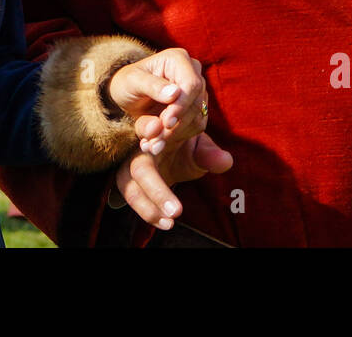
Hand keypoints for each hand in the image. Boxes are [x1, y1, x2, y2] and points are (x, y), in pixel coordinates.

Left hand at [106, 47, 206, 155]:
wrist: (128, 96)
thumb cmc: (127, 83)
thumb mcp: (132, 81)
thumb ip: (151, 86)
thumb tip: (175, 93)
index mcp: (178, 59)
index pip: (191, 85)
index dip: (181, 106)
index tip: (166, 123)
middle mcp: (192, 72)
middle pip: (195, 104)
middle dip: (175, 125)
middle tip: (154, 141)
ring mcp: (197, 91)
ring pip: (196, 119)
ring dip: (173, 135)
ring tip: (151, 144)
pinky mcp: (197, 109)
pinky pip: (194, 128)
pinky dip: (176, 138)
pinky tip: (157, 142)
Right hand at [114, 133, 233, 230]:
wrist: (169, 152)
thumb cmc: (184, 146)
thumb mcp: (199, 148)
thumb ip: (209, 154)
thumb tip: (226, 161)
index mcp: (154, 131)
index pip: (147, 129)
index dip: (151, 134)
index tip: (162, 144)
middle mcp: (135, 149)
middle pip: (139, 168)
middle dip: (157, 190)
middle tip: (177, 211)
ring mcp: (128, 166)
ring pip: (128, 186)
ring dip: (149, 207)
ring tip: (170, 221)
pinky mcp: (126, 181)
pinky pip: (133, 198)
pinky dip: (149, 212)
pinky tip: (166, 223)